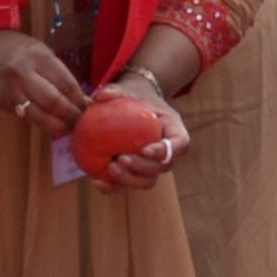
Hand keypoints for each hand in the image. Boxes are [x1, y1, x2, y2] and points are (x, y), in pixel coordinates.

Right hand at [0, 29, 89, 137]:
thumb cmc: (14, 49)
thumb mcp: (38, 51)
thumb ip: (57, 72)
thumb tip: (80, 97)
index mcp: (37, 56)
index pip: (66, 83)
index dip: (80, 99)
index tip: (90, 108)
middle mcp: (24, 74)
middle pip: (54, 102)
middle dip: (72, 115)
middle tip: (83, 122)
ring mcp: (12, 91)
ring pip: (41, 116)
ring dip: (59, 125)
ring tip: (70, 128)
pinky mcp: (3, 105)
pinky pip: (28, 117)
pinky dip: (43, 123)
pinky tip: (53, 125)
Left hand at [90, 69, 192, 190]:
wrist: (132, 106)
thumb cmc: (134, 96)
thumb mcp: (128, 89)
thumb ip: (116, 90)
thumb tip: (102, 95)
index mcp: (173, 130)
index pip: (179, 144)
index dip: (165, 151)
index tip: (145, 149)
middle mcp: (166, 152)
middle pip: (163, 167)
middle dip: (143, 168)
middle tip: (121, 159)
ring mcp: (152, 166)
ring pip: (148, 181)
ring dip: (130, 180)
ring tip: (110, 169)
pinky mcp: (135, 174)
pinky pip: (128, 186)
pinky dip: (114, 187)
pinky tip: (97, 181)